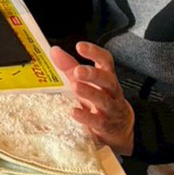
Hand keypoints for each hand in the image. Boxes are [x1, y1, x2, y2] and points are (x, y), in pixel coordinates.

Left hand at [51, 42, 133, 156]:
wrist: (118, 128)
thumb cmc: (100, 100)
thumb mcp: (86, 82)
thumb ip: (70, 66)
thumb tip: (55, 51)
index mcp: (106, 77)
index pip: (105, 61)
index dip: (95, 52)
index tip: (80, 46)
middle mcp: (111, 91)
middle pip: (107, 80)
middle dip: (93, 74)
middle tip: (78, 71)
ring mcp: (110, 109)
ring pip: (103, 100)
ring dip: (89, 93)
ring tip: (76, 87)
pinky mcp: (105, 125)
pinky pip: (97, 121)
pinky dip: (86, 117)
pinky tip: (74, 112)